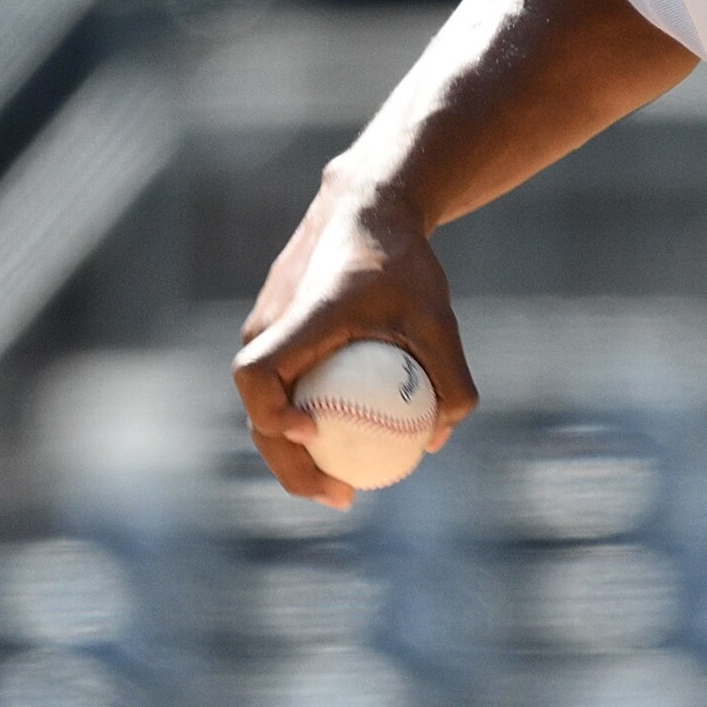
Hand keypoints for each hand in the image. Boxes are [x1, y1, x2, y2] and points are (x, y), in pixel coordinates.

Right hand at [232, 170, 480, 508]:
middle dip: (291, 465)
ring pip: (270, 405)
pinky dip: (308, 422)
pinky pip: (287, 388)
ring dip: (297, 453)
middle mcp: (268, 327)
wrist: (368, 209)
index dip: (272, 412)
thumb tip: (439, 439)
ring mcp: (267, 332)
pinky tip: (350, 448)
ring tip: (343, 487)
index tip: (312, 433)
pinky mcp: (279, 335)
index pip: (257, 374)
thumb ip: (450, 376)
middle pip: (259, 411)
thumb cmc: (403, 261)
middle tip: (339, 497)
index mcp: (296, 318)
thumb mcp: (438, 316)